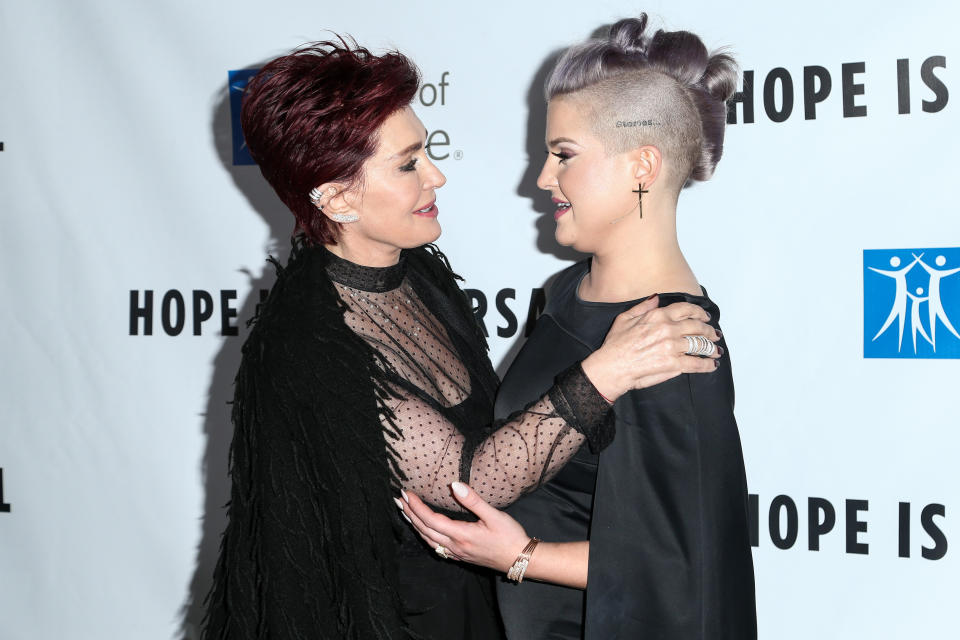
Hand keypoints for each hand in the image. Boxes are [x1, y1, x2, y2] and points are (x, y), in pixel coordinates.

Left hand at [396, 482, 528, 571]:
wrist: (520, 559)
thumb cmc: (510, 536)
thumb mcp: (494, 515)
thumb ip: (473, 500)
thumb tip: (454, 485)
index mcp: (460, 534)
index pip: (430, 519)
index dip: (416, 506)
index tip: (405, 493)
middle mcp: (454, 546)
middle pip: (424, 529)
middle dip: (410, 514)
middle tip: (398, 500)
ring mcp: (456, 553)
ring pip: (428, 539)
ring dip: (414, 525)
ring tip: (405, 513)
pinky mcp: (460, 556)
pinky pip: (436, 546)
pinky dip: (425, 536)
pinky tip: (424, 531)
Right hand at [581, 295, 721, 399]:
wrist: (611, 367)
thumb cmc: (614, 346)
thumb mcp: (624, 319)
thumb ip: (643, 307)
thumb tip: (656, 297)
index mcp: (657, 316)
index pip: (686, 310)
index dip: (699, 313)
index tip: (705, 317)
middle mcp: (667, 329)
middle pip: (697, 327)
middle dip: (710, 331)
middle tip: (715, 334)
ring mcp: (672, 347)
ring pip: (700, 344)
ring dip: (711, 347)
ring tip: (715, 350)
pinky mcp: (673, 364)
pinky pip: (697, 363)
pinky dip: (707, 365)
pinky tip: (712, 365)